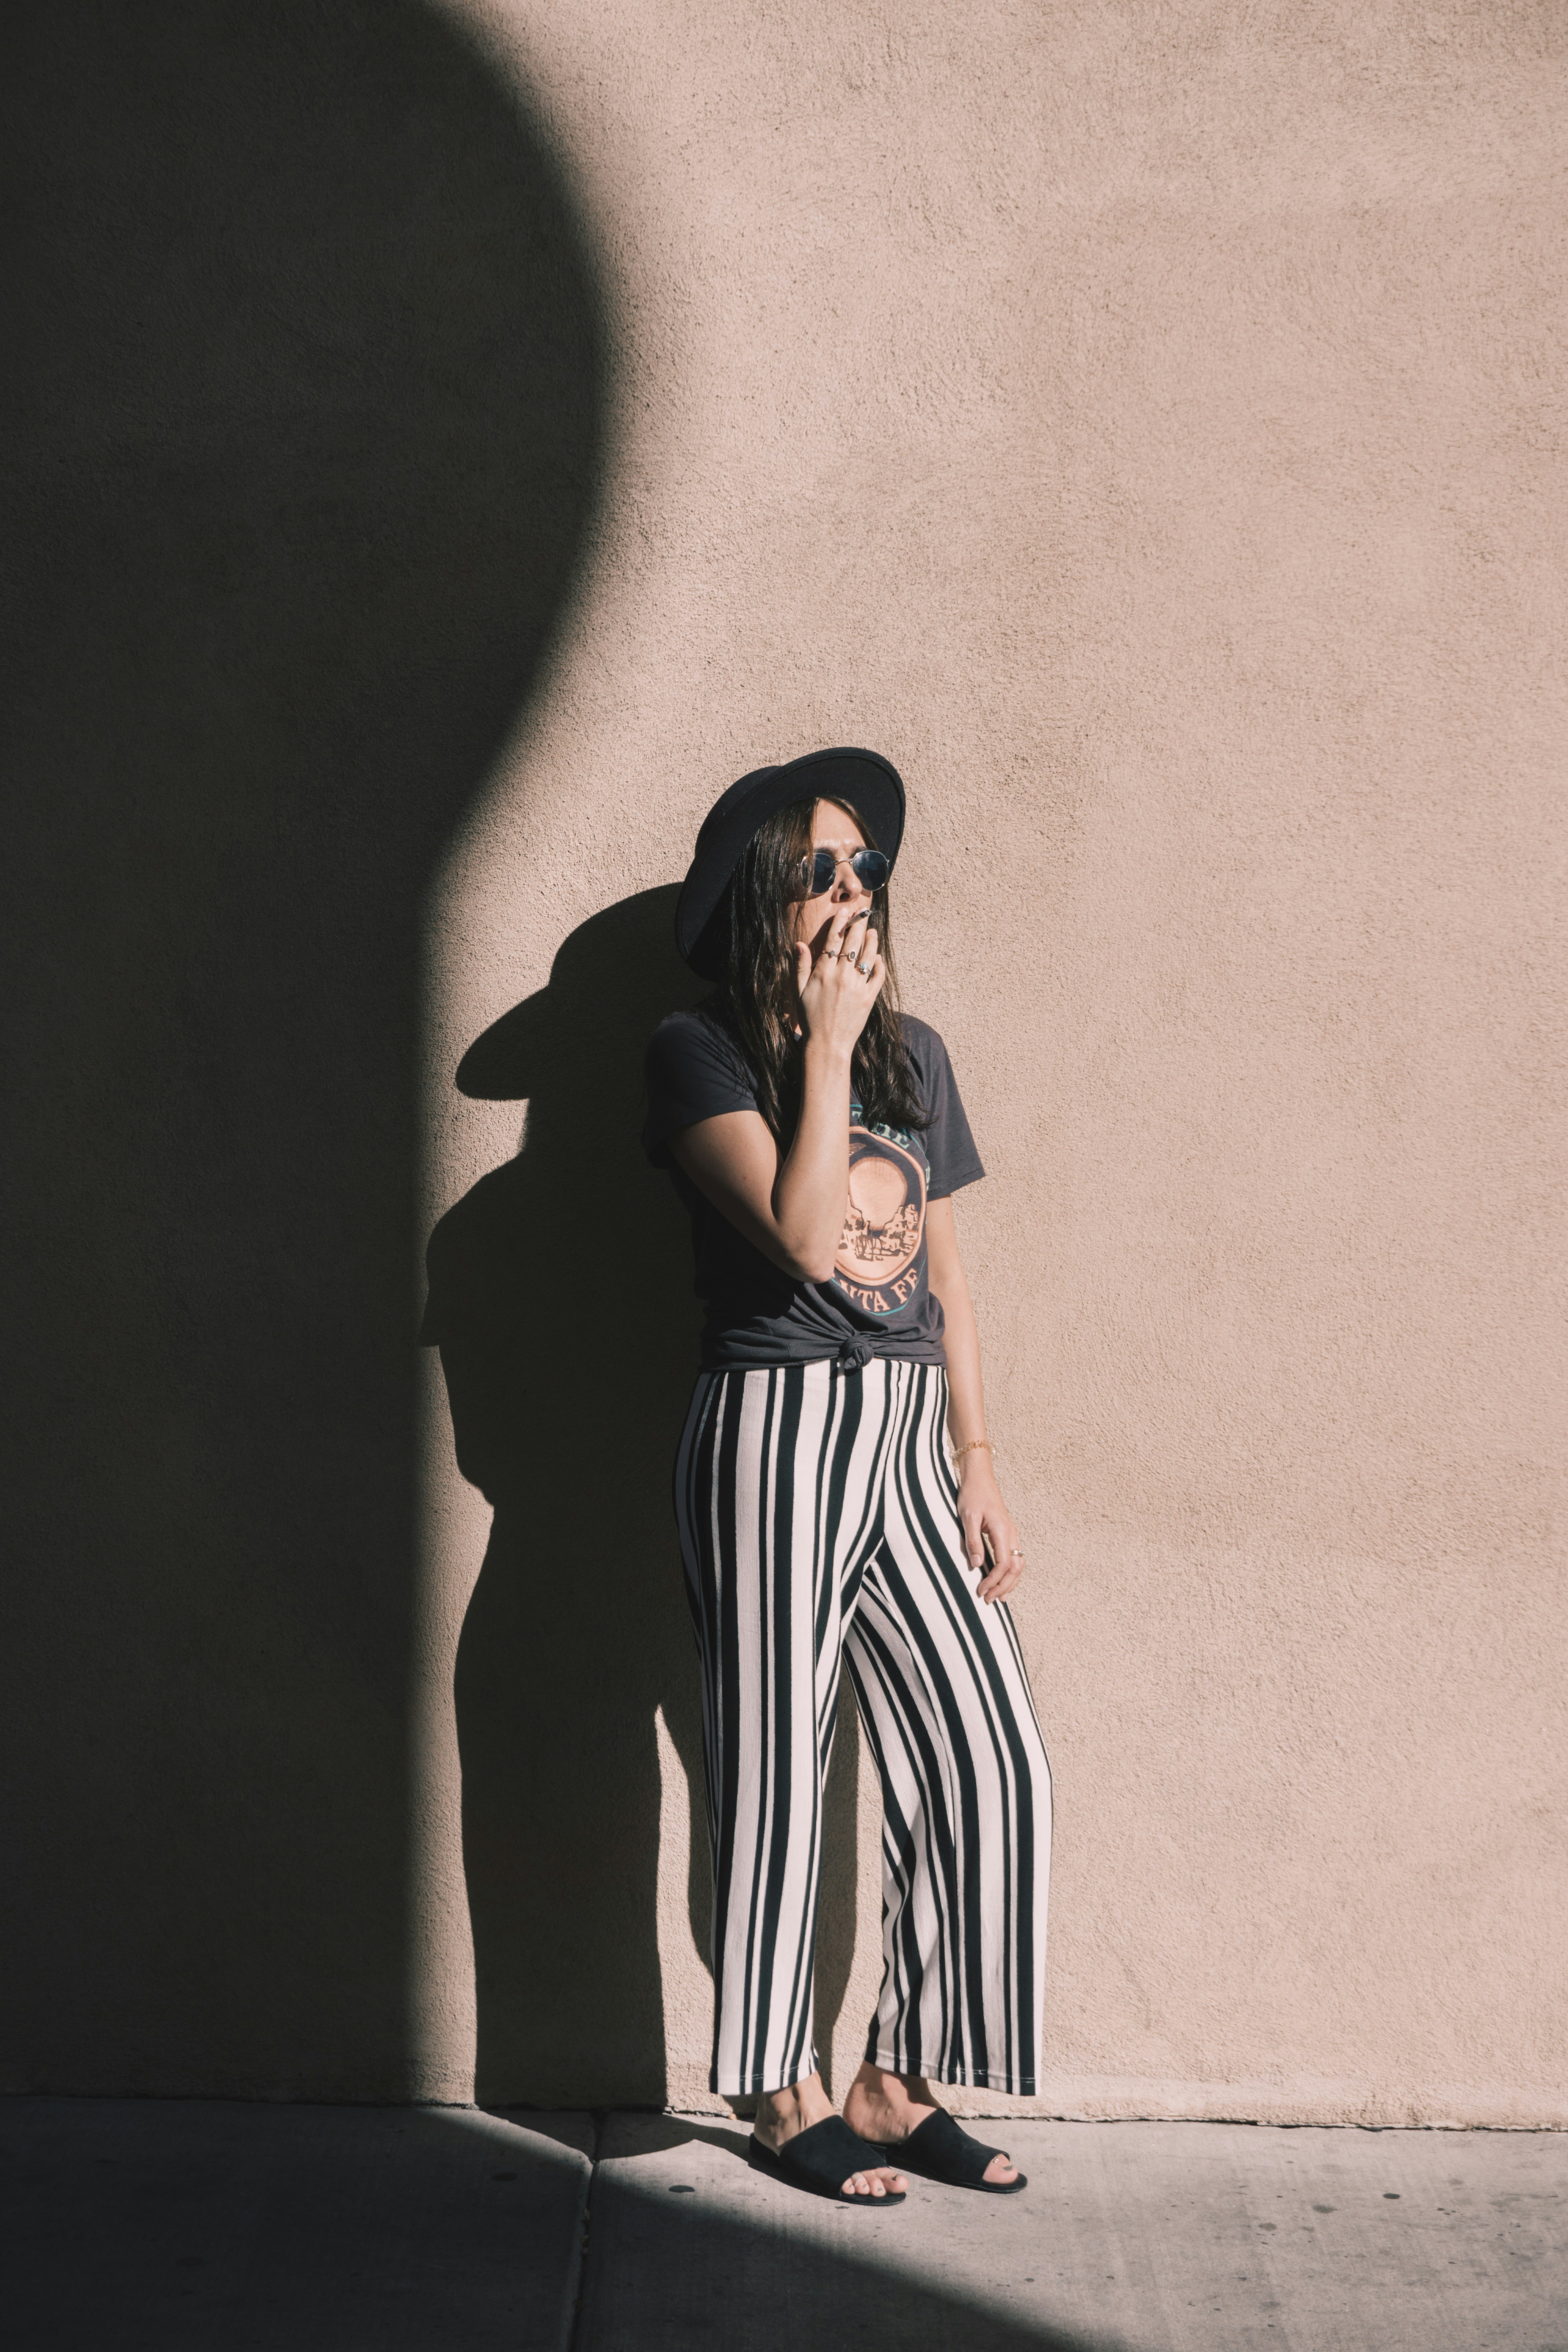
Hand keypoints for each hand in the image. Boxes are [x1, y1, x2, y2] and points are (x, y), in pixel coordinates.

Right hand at [794, 902, 884, 1057]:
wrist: (827, 1045)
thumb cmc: (810, 1019)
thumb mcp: (798, 992)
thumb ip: (800, 967)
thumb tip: (799, 944)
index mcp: (823, 972)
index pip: (834, 939)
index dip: (840, 922)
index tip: (845, 911)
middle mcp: (842, 975)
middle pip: (853, 943)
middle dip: (858, 924)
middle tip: (863, 913)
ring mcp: (857, 986)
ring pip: (868, 956)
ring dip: (871, 940)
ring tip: (872, 931)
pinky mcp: (869, 998)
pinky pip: (878, 976)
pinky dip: (879, 964)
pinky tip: (878, 957)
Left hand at [957, 1461, 1024, 1603]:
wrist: (979, 1478)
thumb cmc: (972, 1495)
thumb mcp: (968, 1516)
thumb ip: (973, 1541)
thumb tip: (977, 1565)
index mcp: (1002, 1531)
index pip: (1003, 1564)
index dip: (993, 1581)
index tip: (980, 1591)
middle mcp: (1011, 1534)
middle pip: (1015, 1568)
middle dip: (1004, 1587)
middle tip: (989, 1601)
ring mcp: (1011, 1534)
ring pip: (1018, 1565)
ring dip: (1009, 1583)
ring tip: (1000, 1598)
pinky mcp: (1007, 1534)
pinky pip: (1014, 1558)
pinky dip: (1010, 1573)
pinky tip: (1002, 1581)